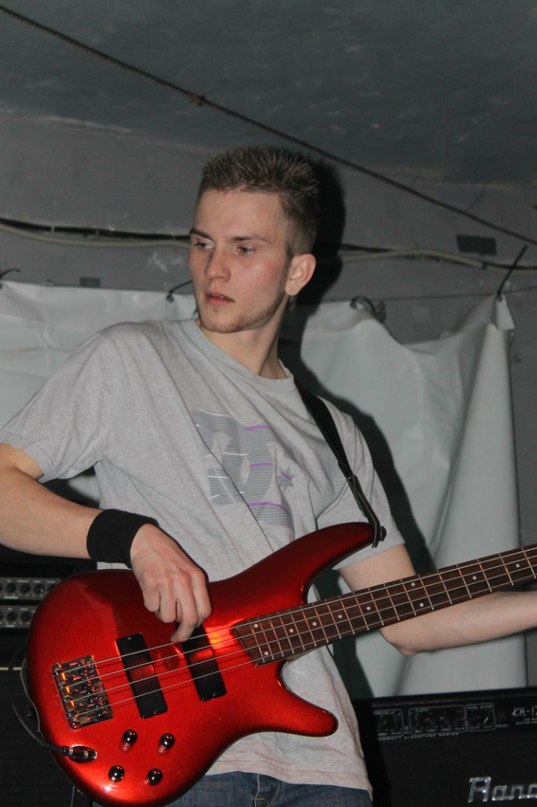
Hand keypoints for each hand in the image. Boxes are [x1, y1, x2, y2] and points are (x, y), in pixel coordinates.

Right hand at [129, 523, 210, 642]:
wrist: (147, 541)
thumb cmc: (167, 557)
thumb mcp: (188, 570)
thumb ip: (193, 591)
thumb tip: (192, 620)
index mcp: (197, 577)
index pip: (204, 611)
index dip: (197, 625)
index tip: (189, 630)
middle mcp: (185, 581)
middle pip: (189, 619)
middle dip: (183, 633)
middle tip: (177, 637)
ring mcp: (168, 583)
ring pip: (168, 617)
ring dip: (162, 614)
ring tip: (160, 600)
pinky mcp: (151, 585)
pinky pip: (152, 608)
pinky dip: (150, 605)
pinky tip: (151, 592)